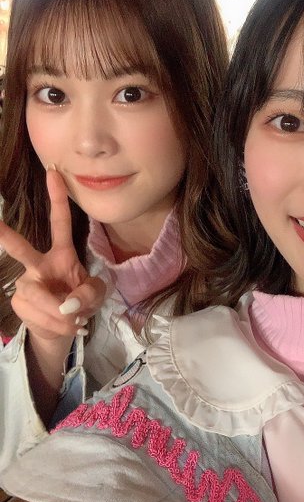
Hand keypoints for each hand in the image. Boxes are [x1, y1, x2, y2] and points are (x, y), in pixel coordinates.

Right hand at [0, 169, 105, 345]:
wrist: (66, 328)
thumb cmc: (81, 302)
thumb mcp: (96, 295)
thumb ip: (89, 293)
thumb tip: (67, 303)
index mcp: (62, 253)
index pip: (60, 223)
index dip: (57, 199)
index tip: (53, 174)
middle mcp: (38, 264)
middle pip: (21, 249)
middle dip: (6, 236)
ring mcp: (26, 283)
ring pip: (40, 296)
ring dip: (64, 314)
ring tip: (75, 320)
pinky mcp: (19, 302)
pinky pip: (41, 314)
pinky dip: (60, 324)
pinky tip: (66, 325)